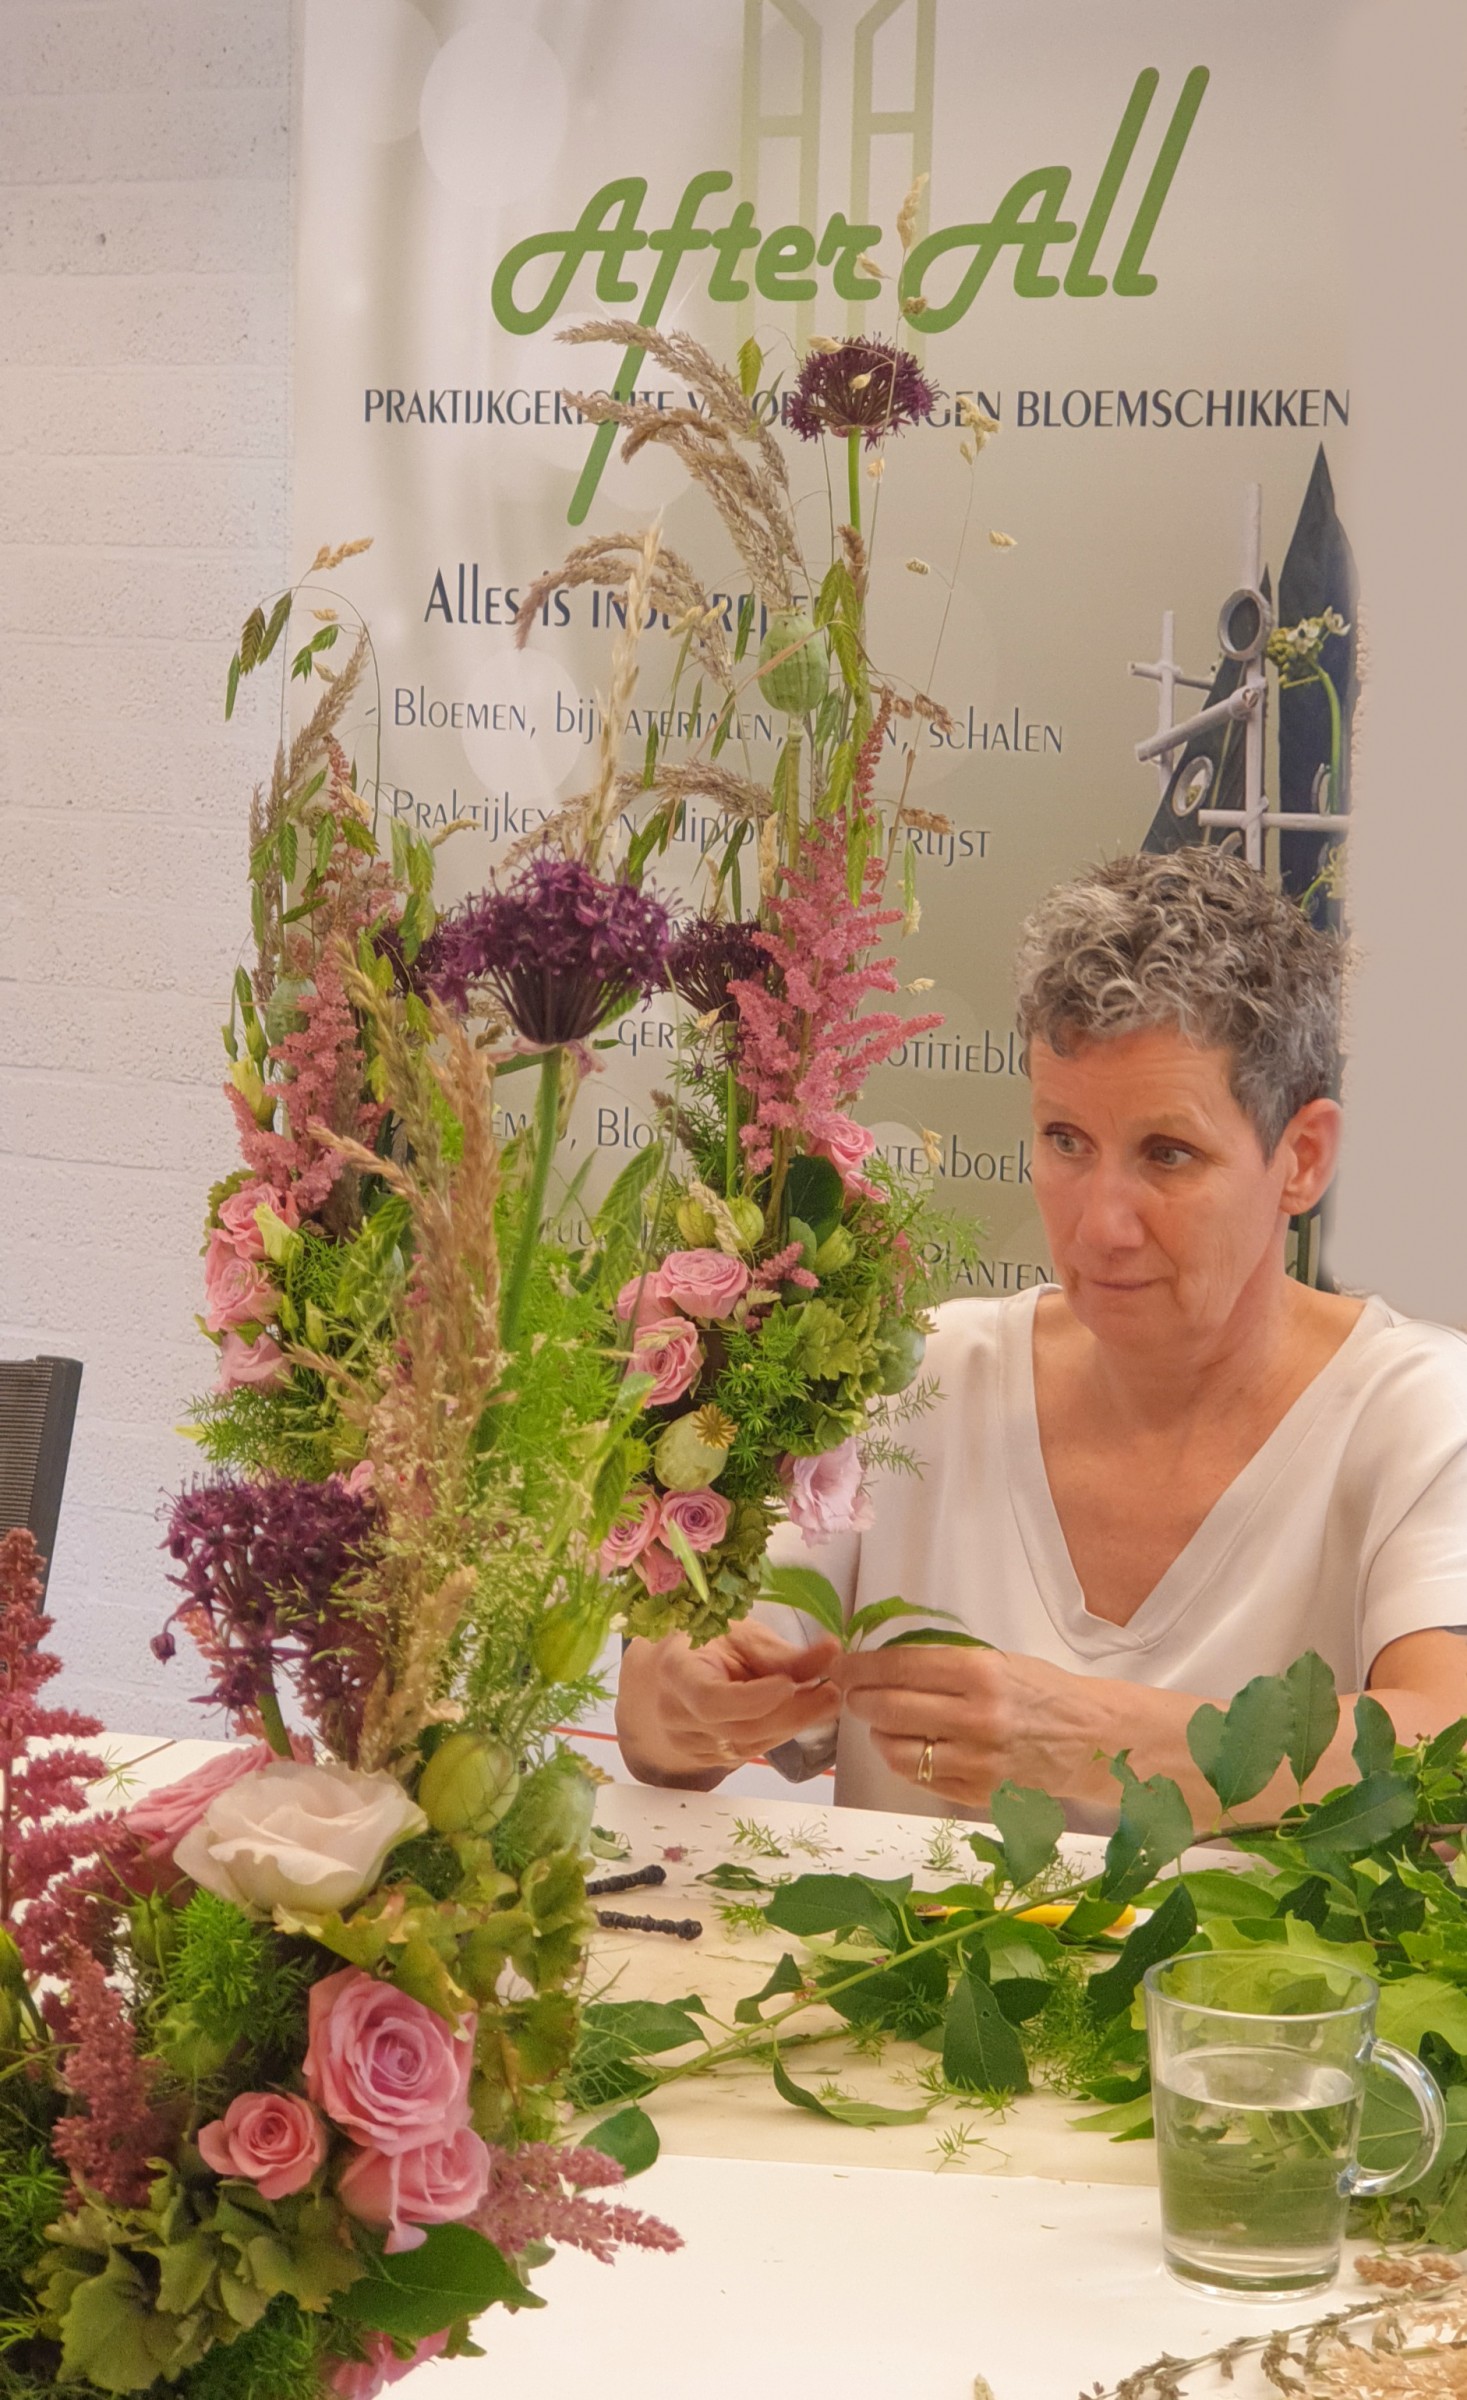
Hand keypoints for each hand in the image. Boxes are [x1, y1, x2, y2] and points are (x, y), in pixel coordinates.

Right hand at [617, 1620, 841, 1787]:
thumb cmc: (709, 1643)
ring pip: (749, 1747)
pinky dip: (779, 1734)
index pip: (710, 1700)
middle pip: (738, 1730)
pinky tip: (798, 1714)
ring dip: (792, 1726)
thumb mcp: (741, 1634)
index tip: (791, 1684)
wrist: (678, 1670)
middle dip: (791, 1714)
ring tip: (822, 1700)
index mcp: (676, 1672)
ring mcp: (689, 1743)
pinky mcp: (707, 1759)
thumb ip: (781, 1652)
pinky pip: (749, 1753)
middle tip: (830, 1693)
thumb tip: (831, 1652)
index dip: (753, 1700)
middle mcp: (676, 1714)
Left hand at [834, 1644, 1113, 1809]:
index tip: (842, 1667)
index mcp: (981, 1673)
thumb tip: (881, 1663)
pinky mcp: (979, 1793)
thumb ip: (944, 1664)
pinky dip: (905, 1761)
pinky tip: (911, 1747)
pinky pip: (920, 1779)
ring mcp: (977, 1761)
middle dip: (859, 1700)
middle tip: (852, 1695)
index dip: (860, 1667)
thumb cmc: (1041, 1691)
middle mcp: (977, 1718)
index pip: (900, 1667)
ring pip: (897, 1750)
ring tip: (883, 1724)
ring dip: (879, 1735)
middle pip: (888, 1709)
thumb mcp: (998, 1661)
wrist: (1093, 1740)